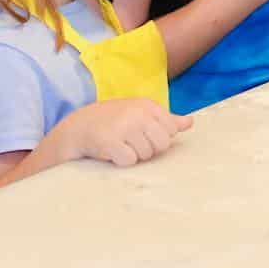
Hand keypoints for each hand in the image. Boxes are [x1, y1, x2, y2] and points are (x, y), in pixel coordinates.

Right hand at [58, 98, 190, 167]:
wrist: (77, 127)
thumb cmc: (113, 122)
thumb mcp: (140, 115)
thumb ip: (166, 119)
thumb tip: (190, 122)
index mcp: (147, 105)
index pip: (171, 131)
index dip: (158, 138)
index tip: (142, 135)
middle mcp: (137, 113)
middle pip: (162, 144)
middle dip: (148, 149)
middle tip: (131, 143)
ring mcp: (124, 126)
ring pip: (146, 154)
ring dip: (133, 155)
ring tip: (120, 145)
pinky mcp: (110, 141)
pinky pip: (129, 161)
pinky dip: (121, 161)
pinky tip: (111, 152)